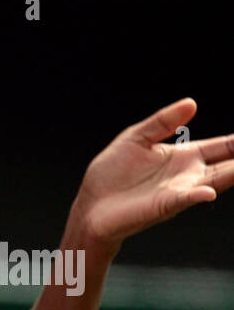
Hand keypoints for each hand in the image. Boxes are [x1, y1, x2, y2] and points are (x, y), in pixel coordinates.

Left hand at [72, 98, 231, 247]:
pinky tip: (209, 192)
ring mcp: (178, 191)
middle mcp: (188, 174)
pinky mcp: (162, 205)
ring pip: (215, 181)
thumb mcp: (136, 138)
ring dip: (233, 173)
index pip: (223, 146)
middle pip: (229, 164)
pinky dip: (197, 195)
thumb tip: (191, 103)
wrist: (90, 206)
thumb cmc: (110, 175)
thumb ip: (162, 122)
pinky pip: (184, 199)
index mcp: (184, 156)